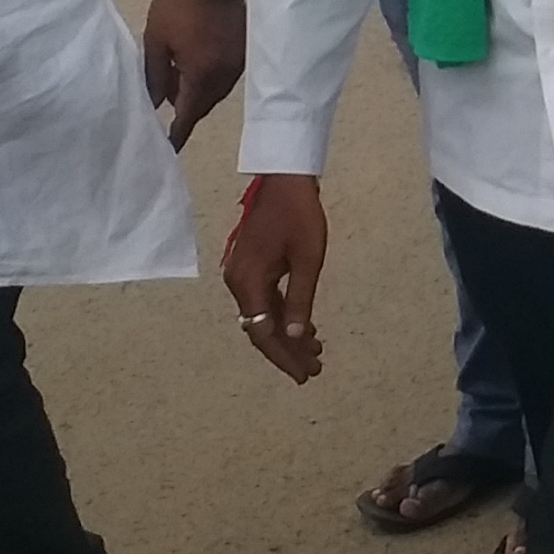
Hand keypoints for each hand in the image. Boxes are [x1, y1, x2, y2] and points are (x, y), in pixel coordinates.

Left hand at [141, 0, 244, 149]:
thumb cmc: (177, 6)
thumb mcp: (155, 41)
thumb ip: (153, 77)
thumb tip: (152, 105)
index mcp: (202, 75)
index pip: (188, 115)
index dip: (177, 134)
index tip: (169, 149)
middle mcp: (224, 75)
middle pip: (203, 105)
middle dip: (185, 108)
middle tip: (165, 95)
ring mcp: (237, 64)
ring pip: (215, 91)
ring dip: (197, 91)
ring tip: (176, 74)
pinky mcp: (244, 51)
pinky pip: (224, 76)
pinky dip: (209, 77)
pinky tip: (195, 62)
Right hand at [222, 173, 327, 382]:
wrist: (286, 178)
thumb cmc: (299, 215)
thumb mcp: (307, 259)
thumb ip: (300, 299)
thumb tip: (294, 335)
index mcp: (247, 282)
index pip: (263, 333)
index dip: (283, 357)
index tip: (305, 374)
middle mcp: (238, 282)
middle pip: (261, 328)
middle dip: (288, 350)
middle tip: (316, 368)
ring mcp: (242, 274)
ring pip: (264, 315)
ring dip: (288, 333)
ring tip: (316, 350)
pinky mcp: (250, 266)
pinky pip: (265, 300)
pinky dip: (284, 314)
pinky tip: (304, 325)